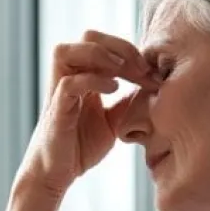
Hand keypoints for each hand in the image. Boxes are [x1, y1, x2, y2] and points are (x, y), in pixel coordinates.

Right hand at [17, 30, 158, 197]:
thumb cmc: (80, 147)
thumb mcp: (114, 121)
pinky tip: (113, 90)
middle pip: (87, 37)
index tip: (153, 74)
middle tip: (141, 69)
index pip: (105, 44)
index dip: (131, 52)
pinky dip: (93, 80)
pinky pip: (68, 83)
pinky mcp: (56, 110)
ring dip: (100, 55)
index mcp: (83, 76)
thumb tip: (150, 86)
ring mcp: (59, 92)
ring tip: (122, 72)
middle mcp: (68, 78)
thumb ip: (127, 101)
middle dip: (119, 46)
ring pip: (67, 51)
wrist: (56, 174)